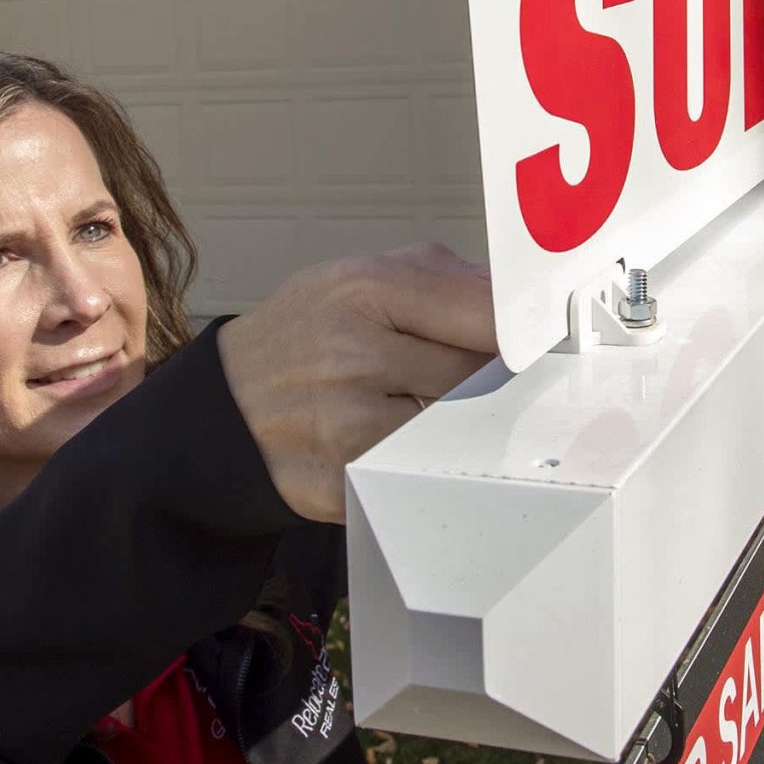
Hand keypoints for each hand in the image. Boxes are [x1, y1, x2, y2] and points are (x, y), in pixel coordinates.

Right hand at [215, 243, 497, 522]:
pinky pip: (420, 476)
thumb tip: (520, 301)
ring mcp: (348, 426)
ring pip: (456, 431)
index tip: (540, 341)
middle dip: (488, 381)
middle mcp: (355, 355)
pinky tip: (403, 451)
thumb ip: (443, 279)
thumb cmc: (305, 336)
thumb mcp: (358, 278)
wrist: (223, 408)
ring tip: (428, 413)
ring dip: (459, 428)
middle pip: (480, 377)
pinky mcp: (344, 485)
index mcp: (365, 290)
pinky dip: (424, 466)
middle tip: (477, 381)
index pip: (486, 313)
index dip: (521, 332)